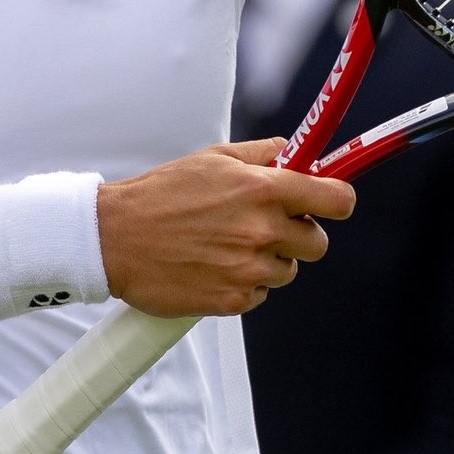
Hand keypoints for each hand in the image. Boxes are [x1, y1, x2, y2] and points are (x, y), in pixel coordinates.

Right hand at [95, 138, 356, 316]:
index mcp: (263, 190)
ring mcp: (248, 270)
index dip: (339, 201)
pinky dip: (245, 285)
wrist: (114, 238)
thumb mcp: (213, 159)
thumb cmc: (161, 194)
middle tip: (270, 226)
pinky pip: (260, 295)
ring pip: (287, 271)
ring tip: (231, 246)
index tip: (332, 202)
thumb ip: (261, 154)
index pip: (336, 199)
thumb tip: (292, 151)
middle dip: (300, 234)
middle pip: (318, 243)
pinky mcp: (232, 301)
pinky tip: (216, 267)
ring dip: (269, 261)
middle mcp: (262, 231)